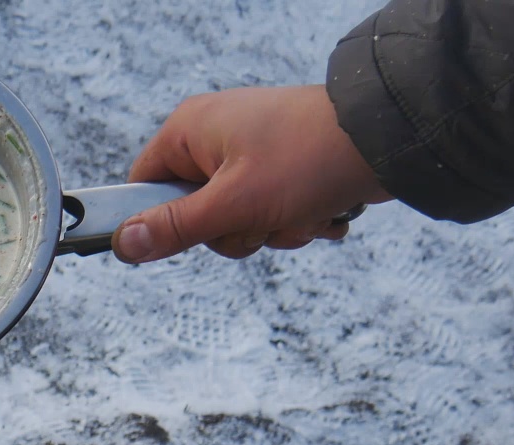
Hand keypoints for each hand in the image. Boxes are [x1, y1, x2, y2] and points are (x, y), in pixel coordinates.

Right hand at [113, 85, 391, 262]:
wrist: (392, 138)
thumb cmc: (309, 158)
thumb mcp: (234, 203)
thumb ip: (175, 228)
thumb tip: (122, 245)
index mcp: (190, 130)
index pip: (143, 185)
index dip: (159, 219)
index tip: (189, 234)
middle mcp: (216, 137)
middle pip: (193, 212)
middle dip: (233, 230)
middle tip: (260, 217)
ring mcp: (252, 152)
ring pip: (236, 219)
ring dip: (270, 229)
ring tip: (300, 209)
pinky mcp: (284, 167)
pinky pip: (269, 211)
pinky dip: (294, 220)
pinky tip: (320, 208)